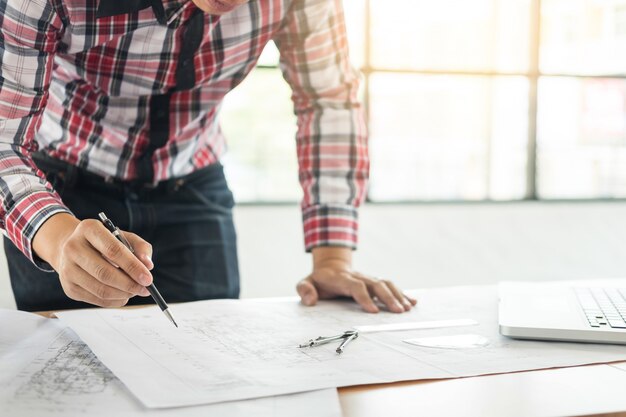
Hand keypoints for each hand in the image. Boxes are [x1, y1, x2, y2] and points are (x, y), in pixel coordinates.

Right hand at [32, 213, 153, 306]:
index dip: (132, 266)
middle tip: (145, 289)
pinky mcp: (69, 287)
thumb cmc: (104, 242)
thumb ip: (140, 248)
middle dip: (129, 284)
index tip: (148, 278)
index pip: (113, 250)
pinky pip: (96, 299)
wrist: (74, 248)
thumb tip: (148, 265)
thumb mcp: (124, 237)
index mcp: (88, 229)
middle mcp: (73, 248)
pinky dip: (115, 300)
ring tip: (136, 291)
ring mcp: (67, 269)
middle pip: (104, 273)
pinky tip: (124, 295)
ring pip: (101, 289)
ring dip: (123, 294)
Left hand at [296, 247, 416, 312]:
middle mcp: (359, 277)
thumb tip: (311, 300)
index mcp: (342, 279)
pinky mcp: (374, 282)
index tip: (373, 311)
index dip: (365, 298)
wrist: (331, 266)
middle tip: (398, 311)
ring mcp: (368, 278)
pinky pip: (390, 286)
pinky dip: (402, 293)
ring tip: (407, 309)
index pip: (356, 287)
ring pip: (386, 284)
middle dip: (388, 297)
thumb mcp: (305, 283)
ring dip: (398, 296)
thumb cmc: (318, 280)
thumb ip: (305, 290)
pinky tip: (413, 302)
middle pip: (376, 284)